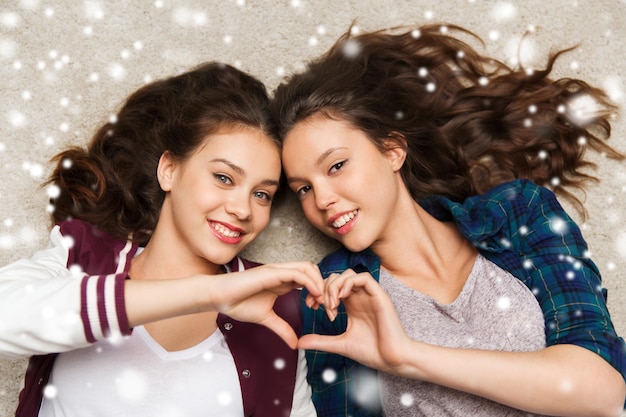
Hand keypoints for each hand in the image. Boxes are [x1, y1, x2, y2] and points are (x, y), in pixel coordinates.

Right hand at [207, 261, 323, 348]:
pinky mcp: (271, 273)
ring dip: (319, 282)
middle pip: (312, 270)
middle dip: (323, 285)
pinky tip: (314, 295)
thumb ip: (282, 329)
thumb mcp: (267, 319)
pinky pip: (297, 273)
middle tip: (325, 305)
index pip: (308, 279)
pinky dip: (310, 282)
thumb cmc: (238, 304)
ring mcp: (277, 271)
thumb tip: (294, 344)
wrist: (220, 298)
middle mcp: (282, 273)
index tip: (320, 309)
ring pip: (308, 267)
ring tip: (321, 300)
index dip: (318, 292)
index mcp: (282, 282)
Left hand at [298, 269, 412, 371]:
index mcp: (351, 305)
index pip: (332, 286)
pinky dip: (349, 283)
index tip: (312, 307)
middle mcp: (360, 297)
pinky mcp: (380, 296)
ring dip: (335, 286)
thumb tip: (300, 342)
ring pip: (349, 274)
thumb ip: (321, 341)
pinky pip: (363, 278)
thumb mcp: (340, 344)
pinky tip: (342, 298)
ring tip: (331, 304)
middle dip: (324, 288)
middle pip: (337, 277)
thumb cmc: (371, 352)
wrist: (392, 359)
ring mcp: (370, 295)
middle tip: (319, 305)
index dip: (318, 292)